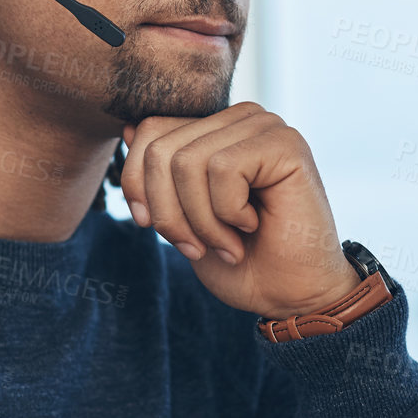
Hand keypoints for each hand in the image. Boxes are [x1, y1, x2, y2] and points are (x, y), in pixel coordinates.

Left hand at [120, 102, 359, 318]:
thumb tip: (127, 127)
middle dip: (169, 213)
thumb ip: (161, 173)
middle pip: (161, 149)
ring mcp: (264, 127)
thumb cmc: (241, 262)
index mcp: (214, 131)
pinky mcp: (286, 144)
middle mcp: (239, 120)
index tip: (153, 227)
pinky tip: (252, 225)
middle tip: (199, 247)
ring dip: (201, 220)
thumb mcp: (181, 216)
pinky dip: (228, 212)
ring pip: (187, 161)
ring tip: (227, 243)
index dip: (137, 186)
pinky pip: (222, 168)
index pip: (148, 132)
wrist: (290, 297)